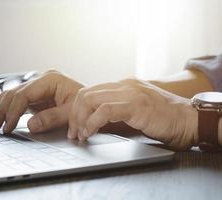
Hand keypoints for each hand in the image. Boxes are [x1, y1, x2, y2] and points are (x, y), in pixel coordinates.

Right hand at [0, 70, 82, 133]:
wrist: (92, 106)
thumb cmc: (85, 107)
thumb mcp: (71, 113)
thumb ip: (52, 118)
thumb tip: (30, 125)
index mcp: (50, 79)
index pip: (24, 95)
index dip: (13, 112)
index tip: (6, 127)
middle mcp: (40, 81)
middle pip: (13, 94)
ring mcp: (36, 88)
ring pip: (9, 96)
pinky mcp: (34, 97)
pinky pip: (14, 102)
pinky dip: (2, 110)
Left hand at [68, 79, 197, 149]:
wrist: (188, 120)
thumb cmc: (162, 118)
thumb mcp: (134, 108)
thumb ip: (117, 108)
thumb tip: (95, 119)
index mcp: (122, 85)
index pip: (89, 91)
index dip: (77, 109)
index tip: (74, 126)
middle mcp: (124, 85)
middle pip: (85, 94)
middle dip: (74, 115)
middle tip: (74, 133)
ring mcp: (130, 93)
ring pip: (91, 100)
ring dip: (80, 120)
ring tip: (81, 135)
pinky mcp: (136, 105)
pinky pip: (105, 110)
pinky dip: (92, 122)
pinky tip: (90, 132)